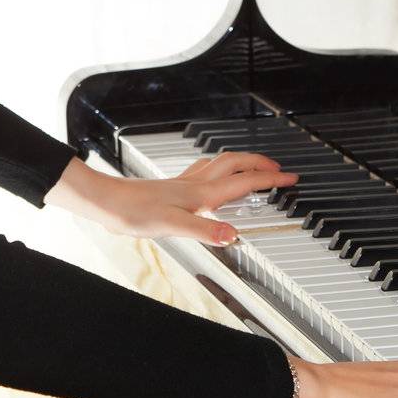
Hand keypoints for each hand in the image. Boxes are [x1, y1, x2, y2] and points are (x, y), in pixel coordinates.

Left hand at [43, 151, 298, 246]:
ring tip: (254, 167)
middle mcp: (196, 184)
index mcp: (202, 194)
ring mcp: (184, 183)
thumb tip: (233, 235)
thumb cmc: (133, 212)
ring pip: (221, 164)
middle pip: (236, 164)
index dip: (270, 178)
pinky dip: (218, 170)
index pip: (244, 182)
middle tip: (280, 169)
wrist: (107, 202)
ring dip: (242, 162)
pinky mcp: (173, 187)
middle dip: (261, 163)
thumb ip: (205, 230)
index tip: (291, 177)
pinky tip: (211, 179)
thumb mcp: (172, 226)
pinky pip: (204, 171)